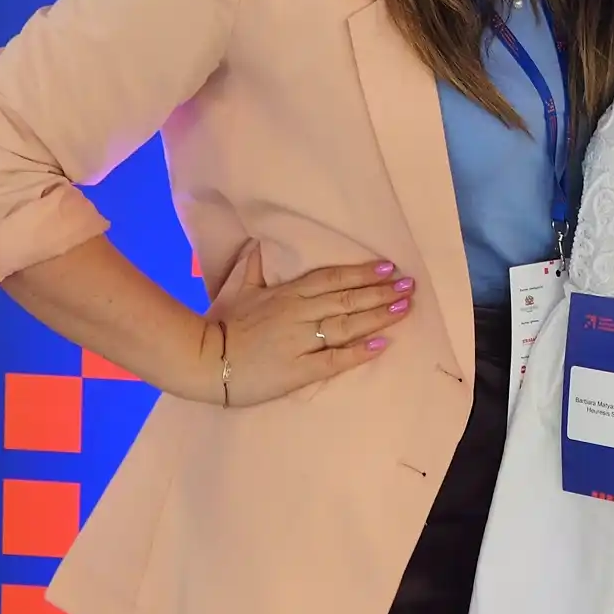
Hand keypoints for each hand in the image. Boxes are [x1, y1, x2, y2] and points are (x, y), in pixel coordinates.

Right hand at [198, 253, 414, 406]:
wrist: (203, 359)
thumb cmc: (220, 323)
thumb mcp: (237, 288)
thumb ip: (252, 266)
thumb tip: (257, 244)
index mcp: (288, 293)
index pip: (333, 278)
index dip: (362, 273)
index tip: (389, 268)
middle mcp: (300, 313)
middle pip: (347, 299)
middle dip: (381, 292)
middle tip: (410, 286)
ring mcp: (301, 341)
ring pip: (347, 325)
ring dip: (378, 316)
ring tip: (404, 309)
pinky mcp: (299, 369)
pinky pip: (334, 359)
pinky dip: (359, 352)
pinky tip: (381, 345)